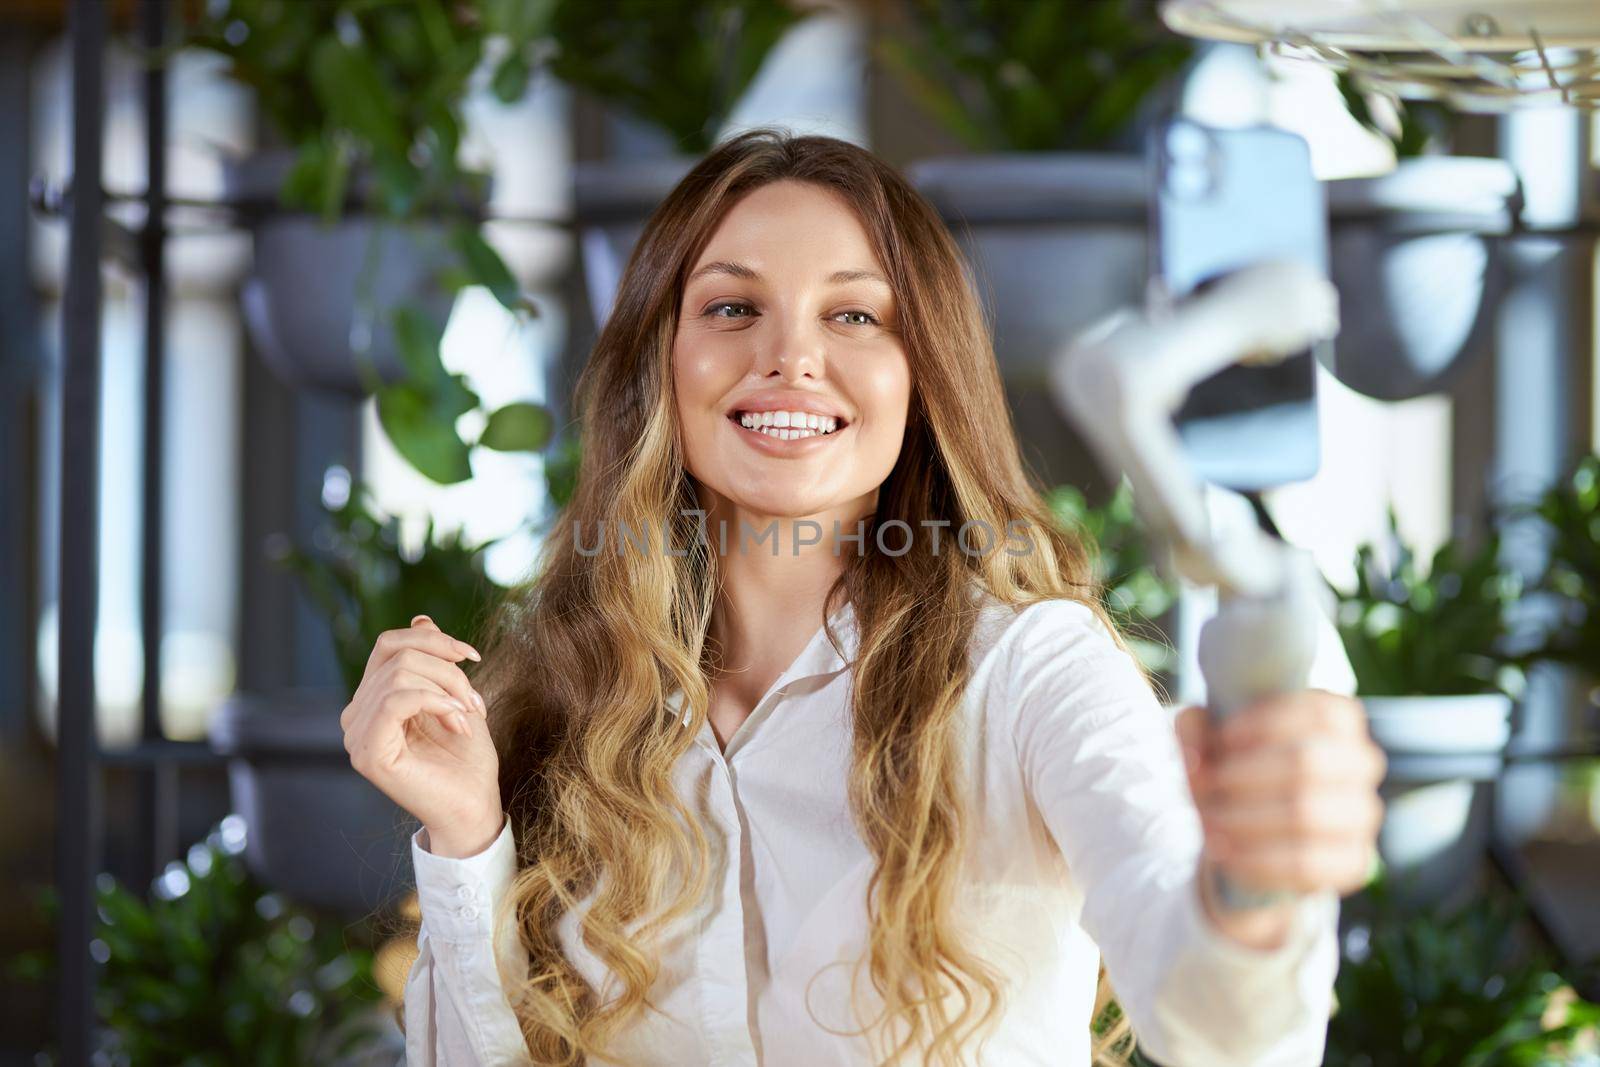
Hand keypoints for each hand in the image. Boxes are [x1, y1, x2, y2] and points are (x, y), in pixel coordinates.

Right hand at [340, 614, 502, 855]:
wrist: (474, 808)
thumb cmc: (467, 760)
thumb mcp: (456, 696)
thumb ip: (434, 659)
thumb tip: (421, 617)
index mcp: (373, 699)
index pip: (390, 644)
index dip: (434, 639)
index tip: (473, 656)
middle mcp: (357, 715)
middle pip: (398, 654)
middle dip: (448, 669)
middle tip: (474, 701)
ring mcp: (357, 735)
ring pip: (400, 673)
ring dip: (448, 689)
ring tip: (467, 716)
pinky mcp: (368, 753)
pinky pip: (396, 700)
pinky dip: (435, 702)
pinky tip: (457, 721)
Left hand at [1176, 689, 1385, 898]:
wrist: (1250, 828)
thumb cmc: (1235, 766)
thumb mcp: (1210, 737)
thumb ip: (1196, 727)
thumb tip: (1195, 756)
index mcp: (1338, 719)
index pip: (1318, 712)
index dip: (1265, 724)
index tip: (1223, 739)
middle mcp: (1361, 762)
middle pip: (1306, 763)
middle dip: (1243, 776)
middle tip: (1207, 787)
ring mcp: (1362, 814)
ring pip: (1305, 814)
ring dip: (1244, 819)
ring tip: (1209, 822)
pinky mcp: (1353, 861)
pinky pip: (1306, 864)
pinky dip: (1256, 859)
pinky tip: (1227, 853)